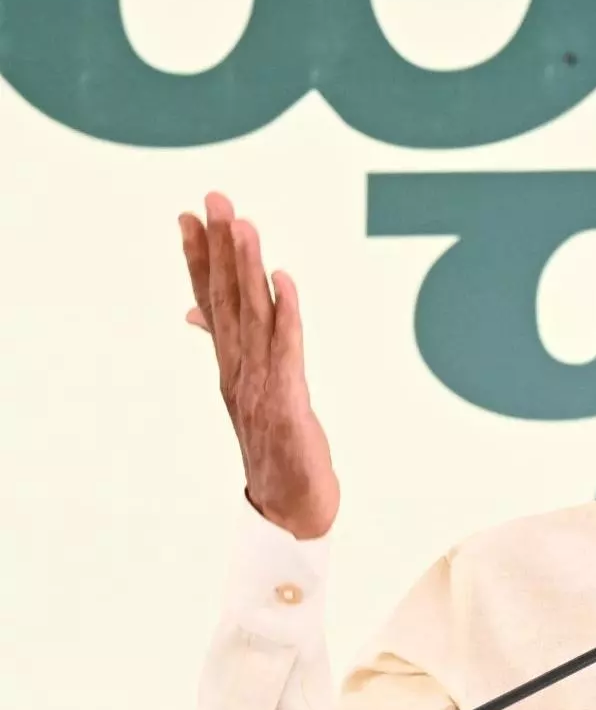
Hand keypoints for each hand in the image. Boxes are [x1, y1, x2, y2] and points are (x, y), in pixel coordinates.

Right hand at [182, 192, 339, 539]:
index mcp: (233, 367)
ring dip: (247, 269)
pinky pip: (287, 351)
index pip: (213, 303)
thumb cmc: (278, 452)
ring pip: (253, 317)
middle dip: (220, 248)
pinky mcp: (288, 403)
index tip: (190, 216)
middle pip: (227, 300)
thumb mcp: (252, 396)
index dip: (201, 259)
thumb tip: (198, 314)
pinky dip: (285, 314)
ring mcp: (261, 386)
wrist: (291, 509)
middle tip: (212, 199)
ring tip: (242, 225)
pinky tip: (283, 281)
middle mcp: (241, 371)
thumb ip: (231, 352)